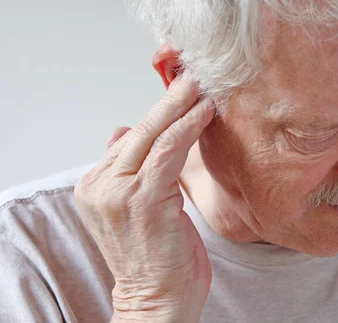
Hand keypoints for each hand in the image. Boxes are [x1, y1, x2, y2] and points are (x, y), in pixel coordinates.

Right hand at [74, 73, 214, 321]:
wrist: (157, 301)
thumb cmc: (156, 257)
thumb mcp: (138, 208)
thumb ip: (130, 170)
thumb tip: (124, 132)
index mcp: (96, 184)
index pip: (131, 138)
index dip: (159, 112)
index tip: (181, 88)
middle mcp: (100, 185)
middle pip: (140, 131)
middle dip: (170, 99)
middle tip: (193, 72)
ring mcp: (117, 192)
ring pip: (154, 136)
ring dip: (181, 106)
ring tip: (202, 85)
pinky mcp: (142, 199)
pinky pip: (168, 151)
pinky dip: (188, 127)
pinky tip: (205, 112)